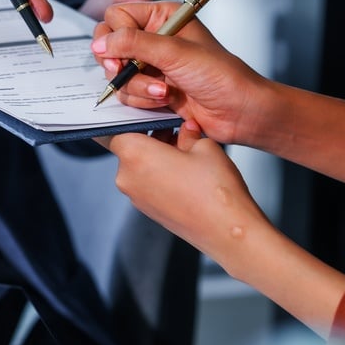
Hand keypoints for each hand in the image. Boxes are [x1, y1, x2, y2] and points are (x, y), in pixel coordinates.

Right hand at [91, 0, 270, 145]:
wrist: (239, 111)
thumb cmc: (220, 76)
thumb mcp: (175, 53)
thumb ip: (134, 43)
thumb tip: (100, 43)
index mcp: (162, 17)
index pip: (117, 16)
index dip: (115, 35)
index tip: (121, 54)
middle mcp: (153, 37)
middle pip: (109, 44)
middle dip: (119, 64)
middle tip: (125, 72)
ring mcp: (151, 64)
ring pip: (116, 72)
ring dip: (137, 86)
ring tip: (164, 91)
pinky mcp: (150, 87)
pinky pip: (127, 92)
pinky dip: (142, 99)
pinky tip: (165, 100)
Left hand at [95, 122, 272, 265]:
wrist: (227, 230)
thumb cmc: (215, 189)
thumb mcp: (204, 146)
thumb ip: (188, 132)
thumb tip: (186, 128)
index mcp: (134, 154)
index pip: (117, 129)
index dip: (132, 119)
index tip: (145, 114)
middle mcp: (127, 177)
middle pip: (128, 147)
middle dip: (149, 136)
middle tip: (174, 129)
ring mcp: (135, 196)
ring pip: (137, 166)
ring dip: (154, 155)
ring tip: (185, 151)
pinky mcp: (146, 210)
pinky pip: (145, 183)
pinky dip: (158, 173)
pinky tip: (184, 171)